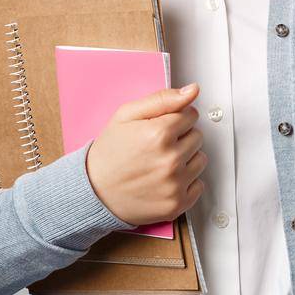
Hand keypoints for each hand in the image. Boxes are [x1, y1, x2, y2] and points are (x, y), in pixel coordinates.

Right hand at [85, 81, 207, 226]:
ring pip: (201, 159)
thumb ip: (162, 99)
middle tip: (157, 146)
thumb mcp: (127, 115)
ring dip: (186, 158)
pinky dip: (186, 182)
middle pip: (198, 136)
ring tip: (160, 162)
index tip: (161, 126)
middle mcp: (170, 160)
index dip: (176, 118)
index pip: (191, 114)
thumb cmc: (109, 152)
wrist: (94, 191)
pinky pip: (199, 185)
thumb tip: (193, 90)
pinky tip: (165, 179)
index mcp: (159, 134)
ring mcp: (175, 184)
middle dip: (181, 137)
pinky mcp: (177, 204)